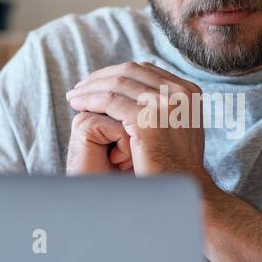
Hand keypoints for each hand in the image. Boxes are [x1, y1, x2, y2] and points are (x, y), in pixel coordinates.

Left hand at [65, 61, 212, 189]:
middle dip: (101, 77)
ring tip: (73, 97)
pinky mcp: (146, 118)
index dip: (117, 73)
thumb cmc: (177, 167)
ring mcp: (163, 103)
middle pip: (130, 71)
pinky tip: (78, 106)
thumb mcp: (180, 128)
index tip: (97, 83)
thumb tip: (148, 93)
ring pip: (117, 84)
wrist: (184, 191)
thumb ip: (168, 109)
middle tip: (80, 88)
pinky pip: (109, 101)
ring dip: (90, 89)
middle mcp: (179, 92)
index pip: (144, 70)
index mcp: (188, 91)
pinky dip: (90, 100)